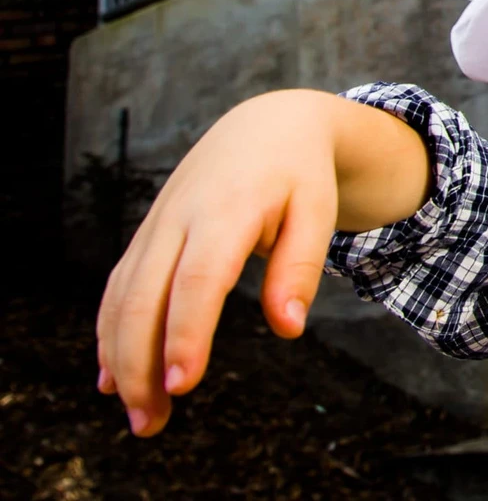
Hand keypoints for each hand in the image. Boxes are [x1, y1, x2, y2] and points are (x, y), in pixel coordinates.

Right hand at [95, 91, 426, 435]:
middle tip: (152, 421)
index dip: (185, 333)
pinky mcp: (147, 236)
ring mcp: (157, 226)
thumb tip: (289, 328)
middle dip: (140, 363)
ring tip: (139, 415)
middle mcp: (180, 218)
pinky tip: (113, 378)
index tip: (181, 383)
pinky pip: (119, 289)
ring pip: (122, 298)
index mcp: (227, 209)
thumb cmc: (299, 173)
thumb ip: (301, 266)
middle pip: (146, 297)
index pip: (198, 279)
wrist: (267, 125)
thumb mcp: (318, 210)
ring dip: (120, 360)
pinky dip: (110, 334)